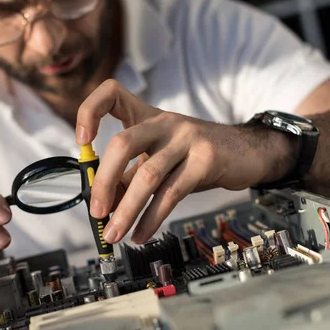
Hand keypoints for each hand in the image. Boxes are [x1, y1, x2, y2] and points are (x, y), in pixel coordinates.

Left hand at [76, 79, 294, 243]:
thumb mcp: (160, 159)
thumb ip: (130, 176)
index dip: (89, 112)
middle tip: (96, 212)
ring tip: (114, 234)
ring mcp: (187, 138)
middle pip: (122, 144)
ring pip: (147, 176)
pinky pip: (171, 194)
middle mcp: (165, 122)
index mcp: (148, 116)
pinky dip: (151, 219)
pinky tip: (141, 234)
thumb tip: (102, 204)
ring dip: (126, 211)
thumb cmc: (196, 156)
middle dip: (104, 182)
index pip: (112, 94)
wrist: (248, 152)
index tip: (81, 141)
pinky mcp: (206, 160)